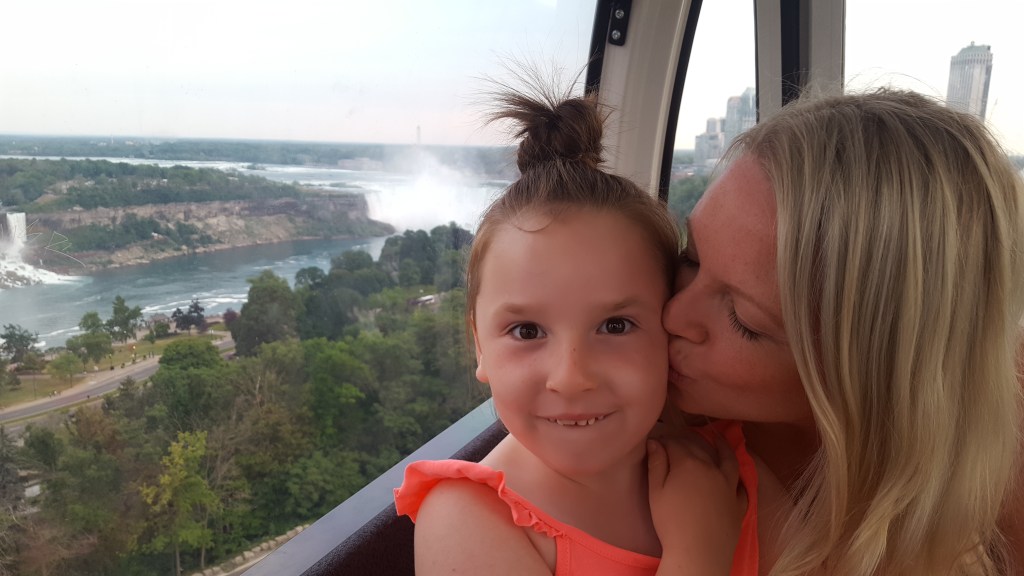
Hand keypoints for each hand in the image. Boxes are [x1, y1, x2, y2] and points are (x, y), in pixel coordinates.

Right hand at [648, 430, 746, 574]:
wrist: (699, 552)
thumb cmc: (671, 523)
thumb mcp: (656, 492)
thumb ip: (656, 464)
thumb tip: (655, 442)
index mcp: (689, 464)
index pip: (675, 444)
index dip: (665, 441)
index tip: (657, 442)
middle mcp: (712, 469)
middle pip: (699, 448)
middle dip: (687, 441)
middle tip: (677, 442)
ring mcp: (729, 486)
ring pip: (728, 460)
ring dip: (723, 447)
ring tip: (719, 439)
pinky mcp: (739, 503)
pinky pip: (740, 485)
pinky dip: (737, 478)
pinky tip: (734, 477)